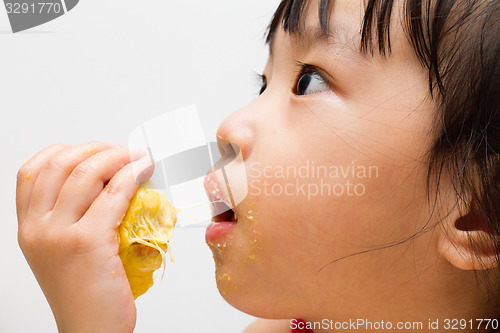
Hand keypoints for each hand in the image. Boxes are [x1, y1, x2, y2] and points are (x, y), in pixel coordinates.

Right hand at [16, 142, 153, 332]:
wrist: (91, 330)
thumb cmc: (85, 293)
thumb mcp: (63, 250)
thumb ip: (71, 216)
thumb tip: (106, 181)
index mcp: (28, 228)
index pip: (32, 172)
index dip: (64, 151)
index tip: (92, 150)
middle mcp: (37, 228)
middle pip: (59, 165)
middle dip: (95, 148)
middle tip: (121, 151)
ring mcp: (59, 234)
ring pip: (86, 174)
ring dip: (117, 157)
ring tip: (136, 158)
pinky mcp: (88, 242)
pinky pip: (114, 194)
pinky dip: (131, 175)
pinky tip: (143, 172)